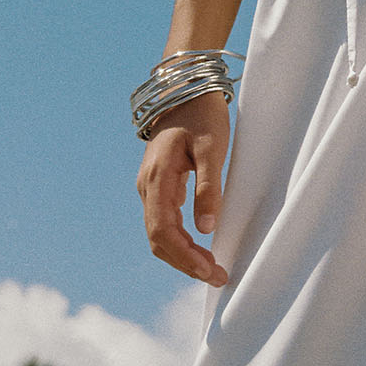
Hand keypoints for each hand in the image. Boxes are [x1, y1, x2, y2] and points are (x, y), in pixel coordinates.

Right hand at [136, 90, 231, 285]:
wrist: (184, 88)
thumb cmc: (201, 114)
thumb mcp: (213, 147)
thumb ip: (209, 187)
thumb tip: (206, 228)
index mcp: (157, 179)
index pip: (163, 232)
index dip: (185, 257)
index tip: (210, 271)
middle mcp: (147, 187)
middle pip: (158, 240)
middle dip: (185, 263)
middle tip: (217, 276)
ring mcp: (150, 187)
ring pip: (159, 233)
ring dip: (182, 255)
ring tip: (211, 268)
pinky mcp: (158, 185)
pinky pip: (163, 222)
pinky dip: (179, 241)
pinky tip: (199, 248)